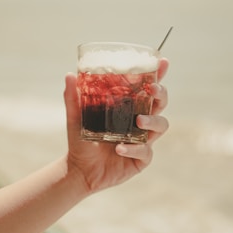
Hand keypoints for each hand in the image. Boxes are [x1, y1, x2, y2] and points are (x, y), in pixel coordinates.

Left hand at [64, 58, 168, 193]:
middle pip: (160, 103)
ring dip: (153, 121)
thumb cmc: (80, 141)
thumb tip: (70, 74)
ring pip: (161, 125)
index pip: (147, 88)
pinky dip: (134, 149)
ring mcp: (143, 139)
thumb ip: (73, 98)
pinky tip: (120, 148)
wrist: (79, 170)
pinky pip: (146, 151)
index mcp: (128, 107)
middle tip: (152, 90)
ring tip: (138, 121)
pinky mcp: (141, 158)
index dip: (158, 75)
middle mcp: (139, 121)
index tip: (163, 62)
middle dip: (161, 94)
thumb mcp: (75, 118)